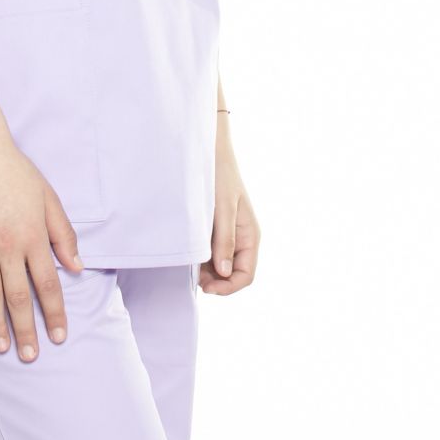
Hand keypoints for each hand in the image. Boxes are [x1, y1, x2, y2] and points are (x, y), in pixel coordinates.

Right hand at [0, 142, 84, 360]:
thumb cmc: (18, 174)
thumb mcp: (49, 199)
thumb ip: (62, 235)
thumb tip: (77, 268)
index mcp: (33, 237)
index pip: (47, 285)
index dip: (54, 314)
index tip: (59, 336)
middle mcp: (7, 246)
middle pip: (18, 298)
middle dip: (26, 330)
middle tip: (30, 356)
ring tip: (3, 347)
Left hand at [199, 138, 260, 295]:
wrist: (208, 151)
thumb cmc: (219, 176)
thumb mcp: (223, 208)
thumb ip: (224, 240)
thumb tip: (225, 273)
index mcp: (250, 236)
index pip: (246, 275)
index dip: (228, 287)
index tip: (207, 288)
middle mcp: (241, 239)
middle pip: (233, 274)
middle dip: (216, 282)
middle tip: (194, 278)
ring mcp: (228, 235)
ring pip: (221, 266)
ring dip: (207, 271)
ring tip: (190, 264)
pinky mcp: (215, 229)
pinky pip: (211, 253)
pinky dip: (201, 259)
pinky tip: (189, 254)